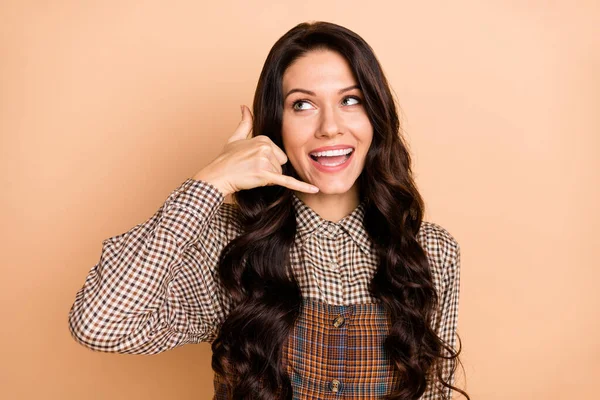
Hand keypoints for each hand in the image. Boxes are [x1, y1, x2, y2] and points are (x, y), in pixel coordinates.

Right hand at [193, 105, 318, 196]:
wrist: (218, 176)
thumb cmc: (225, 159)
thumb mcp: (235, 138)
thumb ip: (244, 122)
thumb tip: (244, 106)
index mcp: (263, 138)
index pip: (278, 154)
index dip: (267, 162)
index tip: (252, 162)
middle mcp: (265, 146)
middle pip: (281, 163)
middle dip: (269, 170)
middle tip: (251, 169)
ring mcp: (265, 160)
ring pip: (279, 174)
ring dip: (267, 178)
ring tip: (251, 174)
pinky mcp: (265, 174)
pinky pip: (288, 181)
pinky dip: (302, 187)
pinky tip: (314, 190)